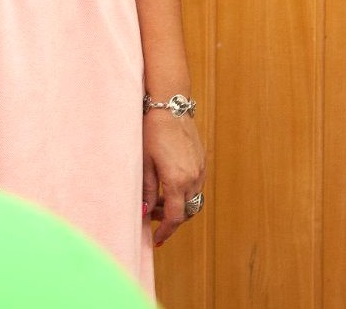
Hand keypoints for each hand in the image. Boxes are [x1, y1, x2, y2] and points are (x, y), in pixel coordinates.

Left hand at [142, 110, 204, 247]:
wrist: (169, 106)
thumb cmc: (152, 132)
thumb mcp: (144, 163)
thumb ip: (148, 191)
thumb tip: (145, 213)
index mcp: (177, 180)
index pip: (175, 217)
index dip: (166, 231)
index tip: (156, 239)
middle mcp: (193, 178)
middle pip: (187, 211)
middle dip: (171, 219)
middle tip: (152, 218)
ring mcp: (200, 169)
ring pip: (194, 200)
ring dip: (179, 206)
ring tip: (159, 202)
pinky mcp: (201, 161)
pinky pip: (196, 186)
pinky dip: (185, 193)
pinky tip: (169, 186)